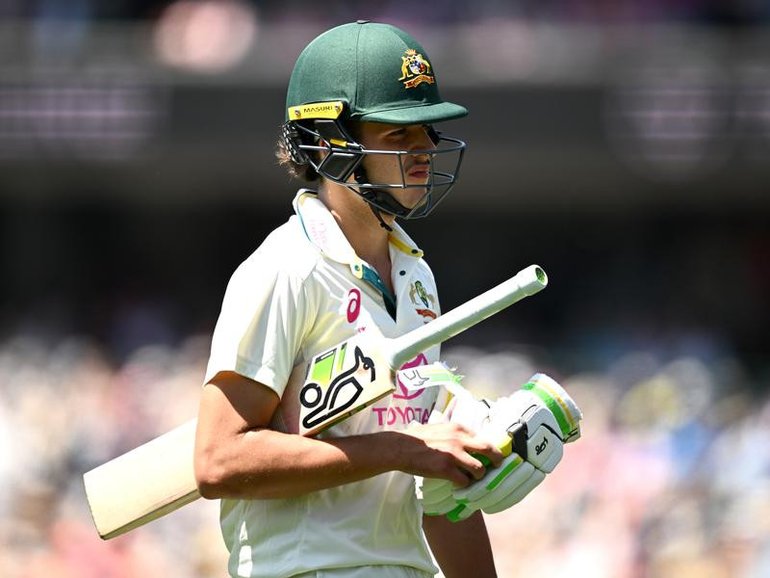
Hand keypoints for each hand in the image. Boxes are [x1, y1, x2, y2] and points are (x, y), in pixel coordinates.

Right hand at [419, 373, 581, 520]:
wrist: (400, 446)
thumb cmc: (416, 437)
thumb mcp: (438, 426)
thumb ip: (452, 431)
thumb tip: (463, 435)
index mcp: (459, 428)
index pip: (483, 438)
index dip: (490, 449)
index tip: (496, 456)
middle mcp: (460, 439)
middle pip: (490, 451)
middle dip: (497, 461)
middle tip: (499, 469)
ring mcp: (454, 454)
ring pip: (479, 470)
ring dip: (478, 478)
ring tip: (474, 481)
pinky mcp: (446, 468)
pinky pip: (463, 481)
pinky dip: (464, 486)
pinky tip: (459, 487)